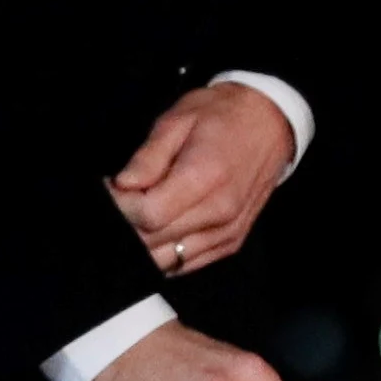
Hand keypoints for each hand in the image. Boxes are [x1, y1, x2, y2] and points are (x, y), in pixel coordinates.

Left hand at [108, 82, 293, 279]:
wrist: (269, 122)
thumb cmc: (222, 116)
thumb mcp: (177, 120)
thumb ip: (148, 158)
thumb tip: (122, 185)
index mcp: (205, 176)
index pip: (149, 214)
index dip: (121, 206)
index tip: (112, 189)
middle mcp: (220, 212)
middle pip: (154, 242)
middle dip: (126, 225)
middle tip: (119, 200)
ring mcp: (227, 232)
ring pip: (168, 260)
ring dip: (143, 243)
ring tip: (136, 214)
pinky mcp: (230, 242)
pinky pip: (186, 265)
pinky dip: (164, 253)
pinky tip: (156, 230)